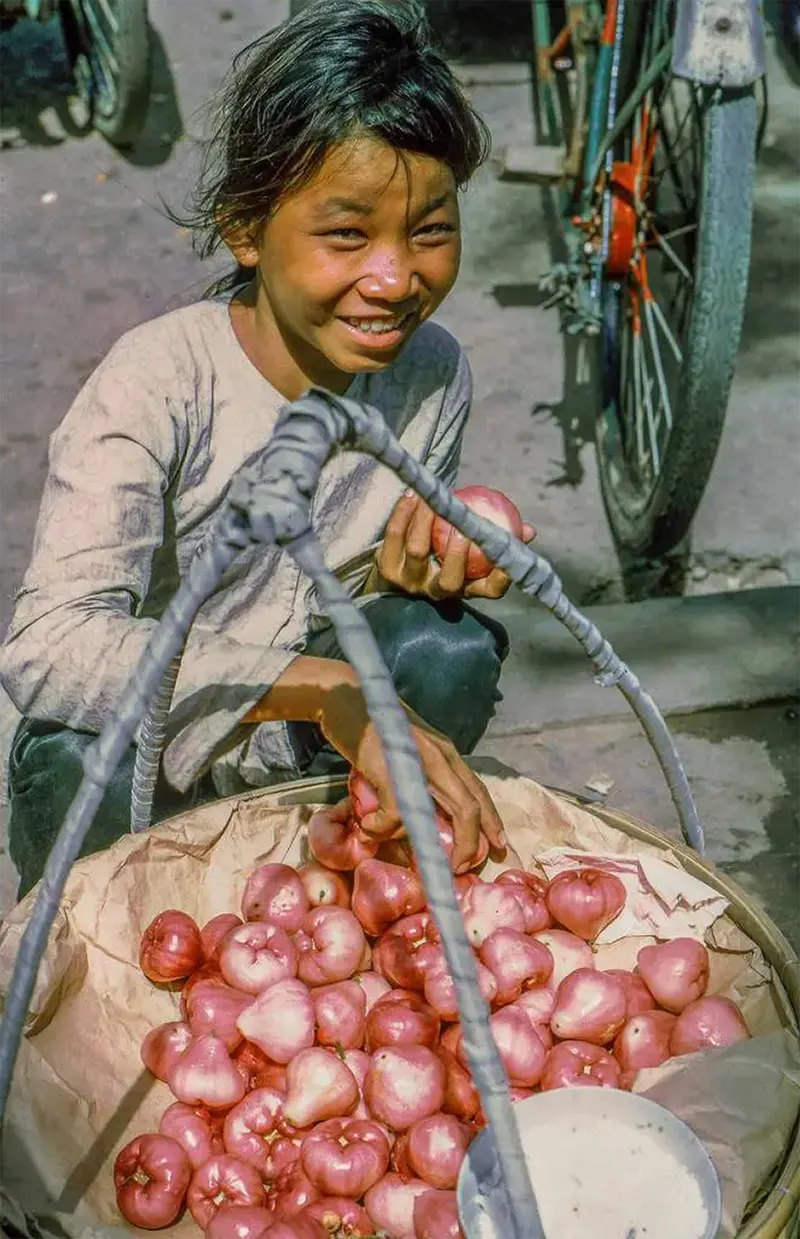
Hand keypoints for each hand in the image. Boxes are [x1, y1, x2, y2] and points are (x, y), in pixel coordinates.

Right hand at [318, 678, 504, 872]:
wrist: (344, 695)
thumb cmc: (370, 724)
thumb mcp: (405, 748)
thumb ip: (416, 775)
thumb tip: (416, 815)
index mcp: (445, 751)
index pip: (478, 790)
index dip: (491, 820)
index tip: (498, 845)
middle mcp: (440, 755)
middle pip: (470, 807)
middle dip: (471, 844)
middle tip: (461, 867)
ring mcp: (418, 761)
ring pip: (444, 813)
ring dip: (427, 843)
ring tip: (396, 846)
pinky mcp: (391, 769)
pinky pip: (398, 814)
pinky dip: (383, 828)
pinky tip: (368, 825)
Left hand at [375, 492, 535, 601]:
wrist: (396, 569)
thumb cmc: (444, 553)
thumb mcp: (472, 551)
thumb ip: (498, 539)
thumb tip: (530, 530)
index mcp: (465, 589)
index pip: (490, 591)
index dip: (502, 578)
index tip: (509, 558)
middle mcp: (437, 592)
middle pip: (450, 581)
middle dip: (457, 555)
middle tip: (464, 527)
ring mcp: (409, 582)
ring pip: (417, 551)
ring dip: (426, 520)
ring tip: (433, 497)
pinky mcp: (386, 568)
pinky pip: (394, 536)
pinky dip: (404, 513)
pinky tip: (413, 493)